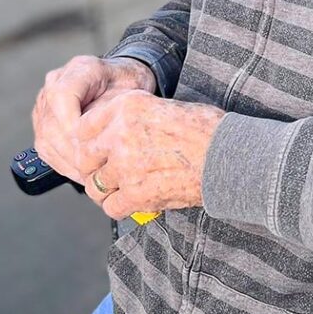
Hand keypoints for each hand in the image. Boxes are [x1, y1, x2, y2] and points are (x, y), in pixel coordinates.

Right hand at [32, 56, 155, 183]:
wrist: (121, 82)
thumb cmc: (128, 85)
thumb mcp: (130, 92)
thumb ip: (110, 112)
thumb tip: (95, 138)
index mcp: (80, 69)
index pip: (62, 96)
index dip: (72, 124)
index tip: (90, 144)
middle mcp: (55, 83)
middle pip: (51, 124)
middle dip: (73, 152)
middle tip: (95, 170)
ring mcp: (45, 102)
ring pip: (46, 139)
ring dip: (67, 162)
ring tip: (90, 177)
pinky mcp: (42, 120)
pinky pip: (46, 147)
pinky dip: (63, 163)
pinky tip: (81, 172)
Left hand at [73, 92, 224, 219]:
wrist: (229, 155)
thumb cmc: (206, 129)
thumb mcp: (165, 105)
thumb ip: (134, 117)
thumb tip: (114, 131)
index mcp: (127, 106)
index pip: (83, 128)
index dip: (90, 142)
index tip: (100, 149)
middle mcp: (120, 133)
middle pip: (84, 159)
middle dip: (96, 168)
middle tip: (112, 172)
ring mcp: (126, 165)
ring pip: (95, 186)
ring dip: (107, 190)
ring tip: (126, 188)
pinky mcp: (137, 193)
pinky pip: (111, 207)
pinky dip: (122, 207)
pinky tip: (137, 200)